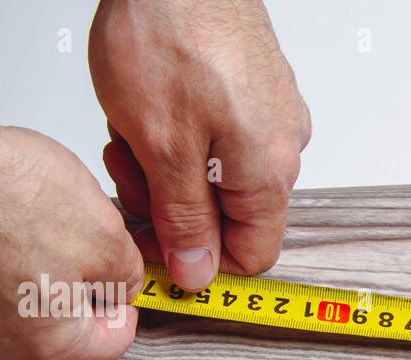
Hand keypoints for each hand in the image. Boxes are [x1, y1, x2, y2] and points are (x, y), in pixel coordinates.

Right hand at [0, 122, 144, 359]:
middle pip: (51, 328)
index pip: (106, 347)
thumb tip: (125, 281)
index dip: (126, 312)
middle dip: (71, 288)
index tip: (126, 290)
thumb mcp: (103, 231)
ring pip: (1, 305)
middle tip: (75, 245)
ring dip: (21, 271)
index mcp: (42, 342)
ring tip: (22, 223)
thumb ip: (126, 271)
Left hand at [89, 0, 311, 290]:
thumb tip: (198, 273)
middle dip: (171, 203)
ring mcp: (272, 114)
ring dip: (168, 166)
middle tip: (128, 169)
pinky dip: (179, 132)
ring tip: (132, 127)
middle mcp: (282, 148)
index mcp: (268, 174)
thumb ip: (183, 220)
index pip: (251, 256)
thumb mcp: (160, 147)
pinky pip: (218, 134)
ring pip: (217, 173)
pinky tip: (150, 105)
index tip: (154, 242)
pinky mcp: (255, 86)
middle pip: (228, 215)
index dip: (199, 259)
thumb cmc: (170, 33)